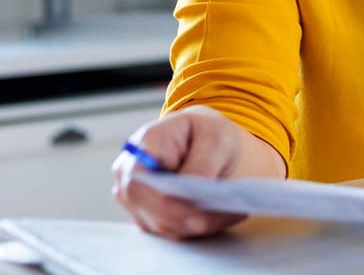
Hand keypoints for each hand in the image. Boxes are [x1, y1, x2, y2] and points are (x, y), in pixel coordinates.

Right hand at [112, 105, 247, 238]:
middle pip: (154, 212)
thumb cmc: (205, 133)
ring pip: (165, 227)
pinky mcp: (149, 216)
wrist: (202, 139)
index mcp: (142, 148)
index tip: (203, 211)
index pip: (145, 186)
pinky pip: (173, 230)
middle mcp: (130, 177)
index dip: (170, 204)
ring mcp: (136, 200)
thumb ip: (203, 163)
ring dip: (201, 224)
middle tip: (231, 215)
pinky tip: (223, 216)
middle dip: (193, 219)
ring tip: (233, 213)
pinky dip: (199, 226)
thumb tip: (195, 193)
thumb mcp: (215, 137)